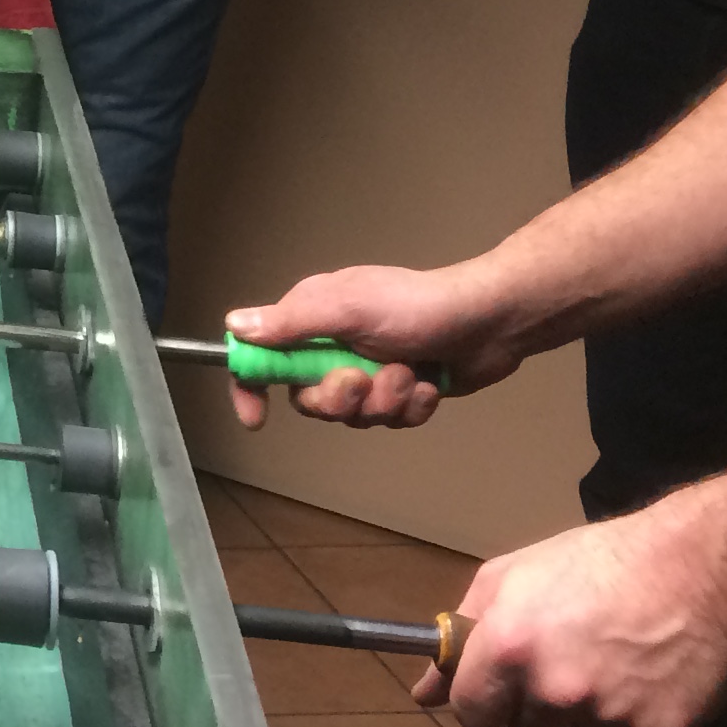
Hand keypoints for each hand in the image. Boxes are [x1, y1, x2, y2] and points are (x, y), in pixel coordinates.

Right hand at [221, 265, 523, 429]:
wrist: (490, 322)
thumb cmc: (418, 307)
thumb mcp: (348, 309)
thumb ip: (292, 322)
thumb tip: (235, 327)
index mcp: (313, 320)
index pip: (264, 357)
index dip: (251, 386)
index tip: (256, 418)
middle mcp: (335, 346)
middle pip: (308, 398)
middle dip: (339, 399)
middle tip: (363, 380)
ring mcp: (369, 370)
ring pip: (353, 415)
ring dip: (384, 401)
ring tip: (410, 375)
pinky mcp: (401, 391)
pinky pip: (390, 420)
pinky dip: (410, 407)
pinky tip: (429, 385)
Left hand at [419, 501, 726, 726]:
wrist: (696, 570)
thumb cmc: (594, 563)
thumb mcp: (510, 578)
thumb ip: (460, 636)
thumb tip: (424, 693)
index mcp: (508, 649)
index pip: (470, 713)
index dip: (480, 702)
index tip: (493, 690)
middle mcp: (553, 689)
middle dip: (533, 705)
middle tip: (563, 662)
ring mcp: (606, 716)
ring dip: (585, 707)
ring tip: (611, 657)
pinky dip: (632, 711)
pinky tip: (646, 670)